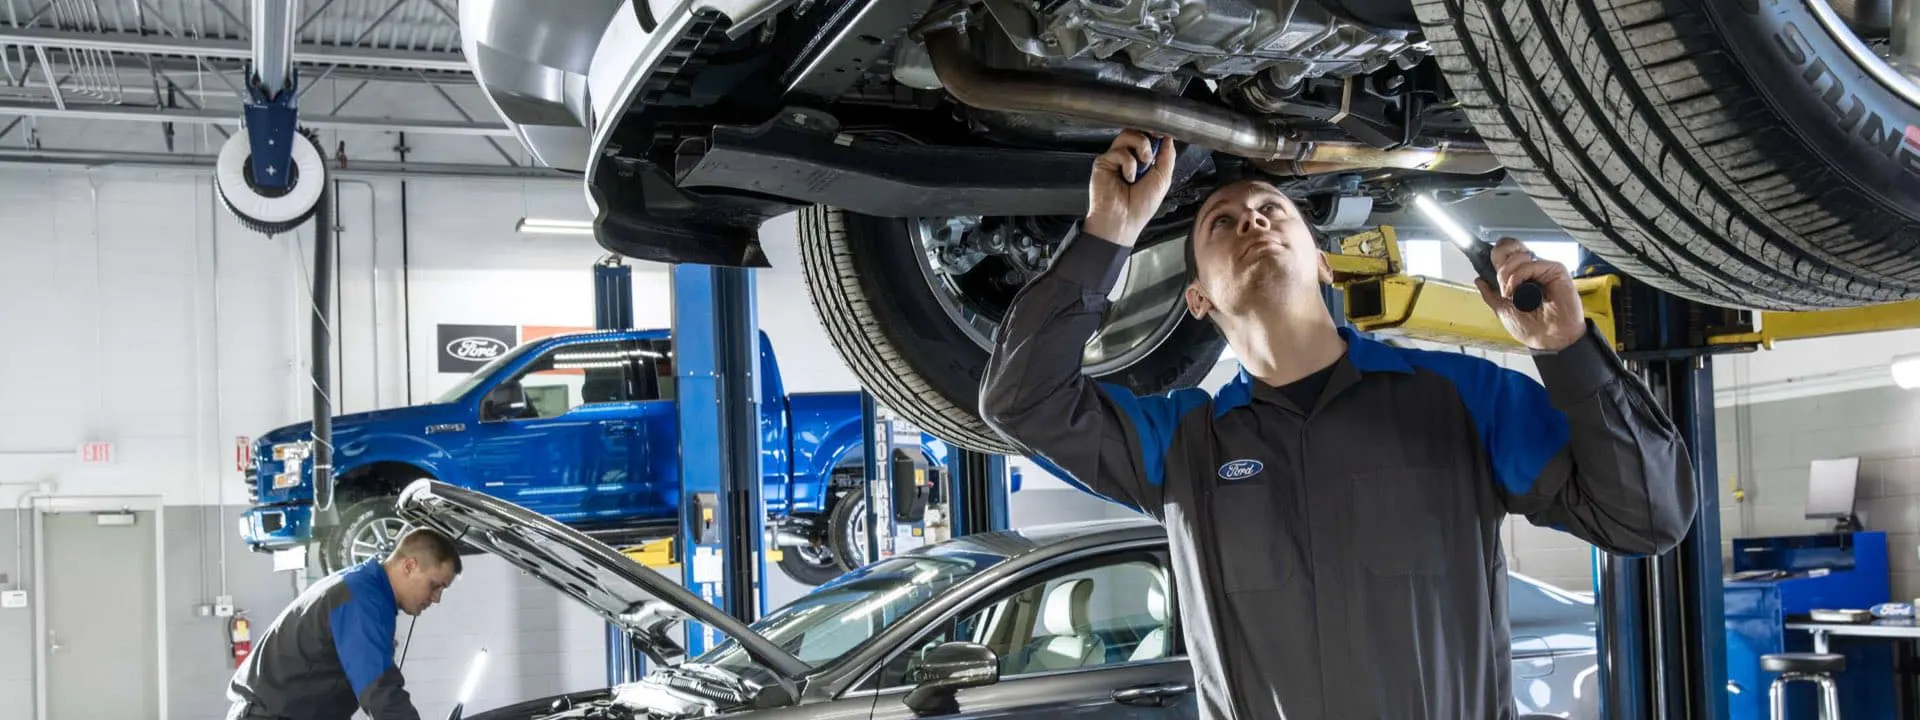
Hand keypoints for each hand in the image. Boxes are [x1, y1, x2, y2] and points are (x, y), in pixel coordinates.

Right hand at [1084, 130, 1175, 246]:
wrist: (1124, 221)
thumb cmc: (1141, 207)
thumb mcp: (1163, 179)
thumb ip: (1167, 156)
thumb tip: (1169, 137)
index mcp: (1143, 162)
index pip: (1149, 137)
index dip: (1156, 133)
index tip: (1163, 134)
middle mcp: (1129, 158)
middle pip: (1137, 131)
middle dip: (1148, 139)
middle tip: (1153, 153)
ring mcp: (1115, 159)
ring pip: (1127, 135)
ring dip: (1141, 146)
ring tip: (1143, 164)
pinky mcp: (1103, 162)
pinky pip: (1119, 151)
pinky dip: (1128, 163)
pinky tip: (1128, 178)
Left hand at [1476, 237, 1585, 351]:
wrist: (1548, 339)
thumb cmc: (1531, 328)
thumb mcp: (1502, 310)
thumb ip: (1490, 294)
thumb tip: (1479, 280)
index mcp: (1519, 277)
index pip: (1505, 254)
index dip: (1496, 256)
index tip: (1488, 270)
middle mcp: (1531, 270)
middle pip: (1510, 247)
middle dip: (1499, 263)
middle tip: (1500, 283)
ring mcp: (1542, 269)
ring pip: (1517, 256)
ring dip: (1507, 274)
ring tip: (1510, 293)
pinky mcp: (1555, 270)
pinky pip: (1530, 264)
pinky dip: (1518, 276)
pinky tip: (1516, 291)